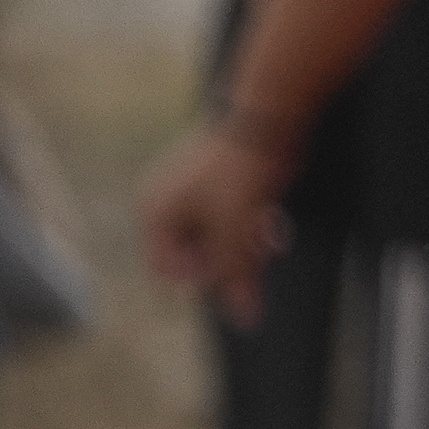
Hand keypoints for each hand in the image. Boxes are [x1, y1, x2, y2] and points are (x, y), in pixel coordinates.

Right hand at [138, 119, 289, 322]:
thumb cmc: (244, 167)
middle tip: (261, 250)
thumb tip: (244, 317)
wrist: (269, 110)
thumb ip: (237, 274)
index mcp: (156, 212)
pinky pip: (226, 209)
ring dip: (242, 240)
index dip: (204, 278)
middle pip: (192, 251)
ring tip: (271, 233)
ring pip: (213, 231)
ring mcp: (187, 183)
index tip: (238, 271)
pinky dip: (248, 219)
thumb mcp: (239, 229)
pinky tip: (272, 217)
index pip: (168, 269)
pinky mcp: (214, 172)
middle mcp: (164, 198)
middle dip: (228, 257)